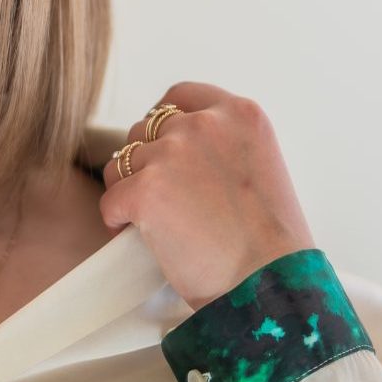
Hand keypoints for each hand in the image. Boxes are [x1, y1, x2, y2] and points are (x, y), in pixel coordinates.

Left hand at [99, 83, 315, 309]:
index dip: (163, 123)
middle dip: (145, 162)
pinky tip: (134, 237)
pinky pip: (110, 199)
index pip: (180, 96)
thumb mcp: (260, 169)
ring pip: (121, 163)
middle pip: (145, 129)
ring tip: (152, 223)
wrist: (269, 286)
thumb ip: (223, 148)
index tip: (164, 149)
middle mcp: (204, 124)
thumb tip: (178, 152)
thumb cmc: (272, 244)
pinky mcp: (145, 189)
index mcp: (240, 114)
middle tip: (162, 201)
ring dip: (128, 190)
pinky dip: (115, 220)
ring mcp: (172, 154)